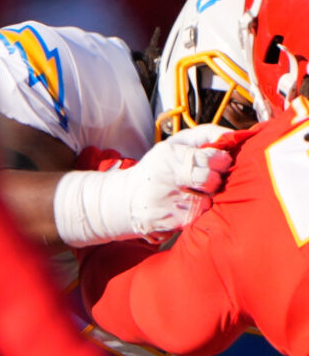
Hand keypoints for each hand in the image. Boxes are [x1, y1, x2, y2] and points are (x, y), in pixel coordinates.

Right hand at [49, 124, 238, 246]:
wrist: (124, 200)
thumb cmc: (156, 170)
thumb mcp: (173, 145)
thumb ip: (204, 134)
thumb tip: (232, 135)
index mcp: (169, 155)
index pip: (214, 157)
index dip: (220, 161)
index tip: (214, 163)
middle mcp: (166, 177)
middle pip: (212, 181)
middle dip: (212, 181)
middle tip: (200, 181)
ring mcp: (167, 201)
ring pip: (208, 201)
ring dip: (203, 199)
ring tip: (187, 194)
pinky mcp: (170, 222)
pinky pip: (198, 217)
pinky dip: (194, 213)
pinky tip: (180, 207)